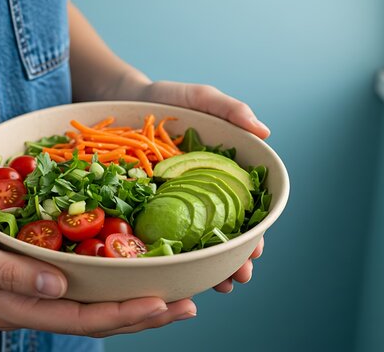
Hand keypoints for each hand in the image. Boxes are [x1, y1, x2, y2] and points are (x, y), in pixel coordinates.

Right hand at [0, 187, 196, 336]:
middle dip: (141, 315)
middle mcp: (25, 301)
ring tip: (172, 296)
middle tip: (187, 303)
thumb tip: (58, 287)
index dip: (123, 314)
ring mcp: (27, 288)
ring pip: (90, 304)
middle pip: (93, 318)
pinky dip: (108, 281)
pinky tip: (129, 271)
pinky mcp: (28, 268)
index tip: (163, 304)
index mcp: (10, 304)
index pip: (78, 317)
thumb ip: (7, 273)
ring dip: (131, 302)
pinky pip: (77, 283)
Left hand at [135, 80, 268, 291]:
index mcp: (215, 174)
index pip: (241, 210)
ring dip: (203, 266)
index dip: (253, 233)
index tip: (255, 252)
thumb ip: (229, 109)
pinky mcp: (140, 204)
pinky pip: (152, 232)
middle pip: (219, 232)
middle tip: (235, 280)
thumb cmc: (165, 98)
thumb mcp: (198, 98)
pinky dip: (162, 254)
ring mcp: (167, 202)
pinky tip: (167, 274)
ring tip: (211, 286)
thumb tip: (265, 132)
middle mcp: (195, 193)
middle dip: (231, 259)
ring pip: (190, 240)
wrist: (118, 99)